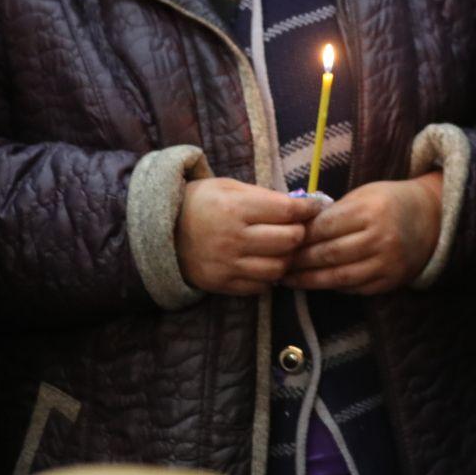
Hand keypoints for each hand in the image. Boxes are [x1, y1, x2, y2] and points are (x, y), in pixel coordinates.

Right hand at [176, 177, 324, 295]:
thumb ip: (264, 197)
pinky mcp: (221, 284)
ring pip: (278, 268)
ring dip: (287, 258)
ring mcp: (227, 264)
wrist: (160, 231)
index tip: (316, 206)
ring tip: (284, 248)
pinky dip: (269, 277)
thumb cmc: (201, 203)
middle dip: (301, 233)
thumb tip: (301, 205)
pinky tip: (265, 263)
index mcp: (235, 208)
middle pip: (288, 240)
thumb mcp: (229, 188)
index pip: (287, 211)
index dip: (308, 208)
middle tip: (299, 228)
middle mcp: (233, 238)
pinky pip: (260, 287)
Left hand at [283, 173, 442, 294]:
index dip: (299, 238)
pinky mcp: (391, 280)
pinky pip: (355, 288)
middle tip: (276, 264)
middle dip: (298, 262)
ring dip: (309, 281)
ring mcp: (387, 262)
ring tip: (289, 280)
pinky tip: (317, 283)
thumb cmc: (389, 202)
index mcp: (370, 211)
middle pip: (328, 254)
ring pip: (338, 277)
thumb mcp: (363, 195)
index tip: (280, 242)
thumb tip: (296, 230)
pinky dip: (333, 287)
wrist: (431, 217)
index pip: (324, 228)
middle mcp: (380, 238)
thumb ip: (333, 213)